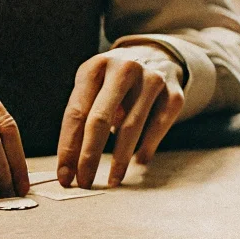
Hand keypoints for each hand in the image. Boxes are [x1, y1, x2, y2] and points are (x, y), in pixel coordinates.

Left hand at [55, 50, 184, 188]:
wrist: (156, 56)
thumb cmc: (113, 81)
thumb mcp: (93, 85)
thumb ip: (83, 114)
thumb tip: (72, 162)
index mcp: (95, 66)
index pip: (76, 113)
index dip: (69, 148)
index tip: (65, 175)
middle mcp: (125, 69)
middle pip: (100, 120)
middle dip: (90, 156)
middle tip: (85, 182)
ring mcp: (152, 79)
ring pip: (131, 127)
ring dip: (120, 160)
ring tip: (113, 179)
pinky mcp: (174, 93)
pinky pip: (157, 127)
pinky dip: (147, 148)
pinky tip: (139, 161)